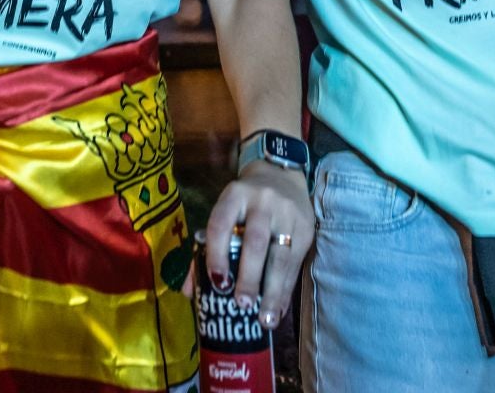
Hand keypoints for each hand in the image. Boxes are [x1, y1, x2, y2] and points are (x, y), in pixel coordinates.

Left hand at [191, 162, 313, 327]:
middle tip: (242, 305)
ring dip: (272, 290)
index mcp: (234, 196)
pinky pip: (295, 264)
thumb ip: (205, 249)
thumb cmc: (244, 205)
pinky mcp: (306, 228)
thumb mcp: (225, 213)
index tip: (217, 282)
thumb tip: (188, 291)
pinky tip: (277, 310)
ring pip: (280, 255)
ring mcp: (287, 214)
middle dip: (249, 276)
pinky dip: (285, 290)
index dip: (216, 254)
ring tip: (264, 319)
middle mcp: (262, 202)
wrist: (281, 175)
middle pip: (255, 241)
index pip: (221, 224)